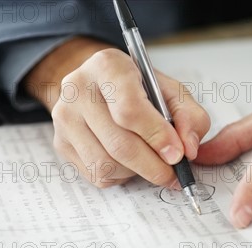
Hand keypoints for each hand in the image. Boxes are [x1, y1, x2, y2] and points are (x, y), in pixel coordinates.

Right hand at [24, 37, 209, 187]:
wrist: (103, 88)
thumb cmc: (142, 90)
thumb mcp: (172, 93)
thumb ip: (189, 117)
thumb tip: (188, 149)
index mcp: (108, 66)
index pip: (129, 109)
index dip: (157, 136)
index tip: (178, 154)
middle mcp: (78, 88)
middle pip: (119, 144)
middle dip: (154, 166)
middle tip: (174, 174)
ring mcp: (65, 117)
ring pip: (107, 165)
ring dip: (137, 172)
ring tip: (150, 161)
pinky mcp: (61, 143)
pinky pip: (97, 175)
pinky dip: (121, 176)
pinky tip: (129, 162)